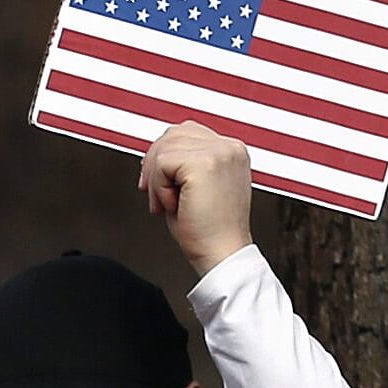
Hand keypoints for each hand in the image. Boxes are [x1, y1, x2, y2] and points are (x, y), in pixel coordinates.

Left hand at [141, 123, 254, 271]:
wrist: (222, 255)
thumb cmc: (209, 231)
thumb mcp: (198, 186)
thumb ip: (185, 162)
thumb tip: (156, 151)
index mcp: (231, 150)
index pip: (186, 132)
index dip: (165, 156)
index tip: (158, 183)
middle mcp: (229, 147)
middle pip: (172, 135)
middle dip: (155, 166)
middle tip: (158, 197)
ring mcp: (219, 152)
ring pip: (164, 148)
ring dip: (157, 180)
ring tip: (171, 204)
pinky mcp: (204, 163)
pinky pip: (161, 164)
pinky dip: (158, 188)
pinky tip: (174, 206)